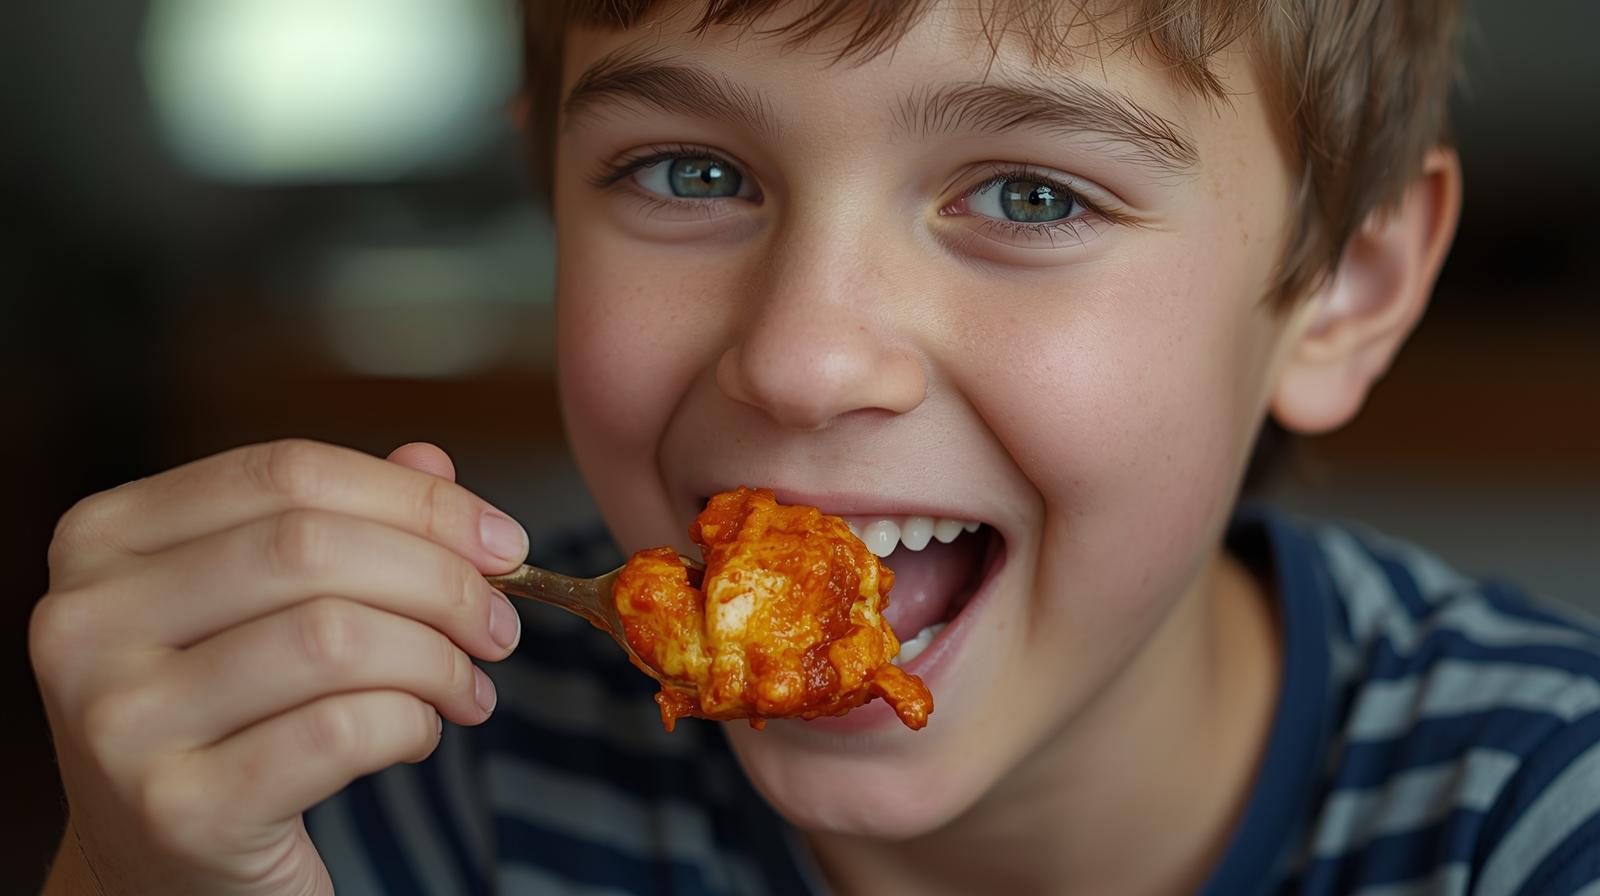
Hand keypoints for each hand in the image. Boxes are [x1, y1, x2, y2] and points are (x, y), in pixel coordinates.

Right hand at [29, 440, 526, 895]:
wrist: (164, 867)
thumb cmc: (224, 717)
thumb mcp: (259, 607)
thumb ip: (339, 522)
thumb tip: (432, 464)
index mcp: (103, 539)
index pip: (285, 473)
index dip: (416, 500)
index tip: (503, 541)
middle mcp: (86, 621)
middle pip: (313, 547)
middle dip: (444, 581)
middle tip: (500, 624)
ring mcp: (120, 719)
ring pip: (334, 637)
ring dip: (437, 660)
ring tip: (466, 687)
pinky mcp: (176, 809)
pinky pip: (340, 732)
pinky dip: (410, 724)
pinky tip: (419, 734)